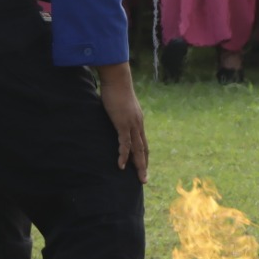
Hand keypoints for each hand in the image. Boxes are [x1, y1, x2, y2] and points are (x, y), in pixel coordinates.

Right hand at [98, 63, 147, 182]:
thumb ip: (118, 112)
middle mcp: (138, 124)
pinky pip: (124, 143)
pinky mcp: (122, 124)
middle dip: (144, 165)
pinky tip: (121, 166)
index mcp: (138, 121)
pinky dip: (124, 155)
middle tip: (144, 179)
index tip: (143, 167)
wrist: (117, 78)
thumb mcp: (119, 104)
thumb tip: (113, 114)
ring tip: (140, 179)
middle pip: (144, 149)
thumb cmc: (115, 88)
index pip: (143, 142)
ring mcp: (131, 124)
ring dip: (139, 166)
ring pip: (138, 150)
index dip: (143, 156)